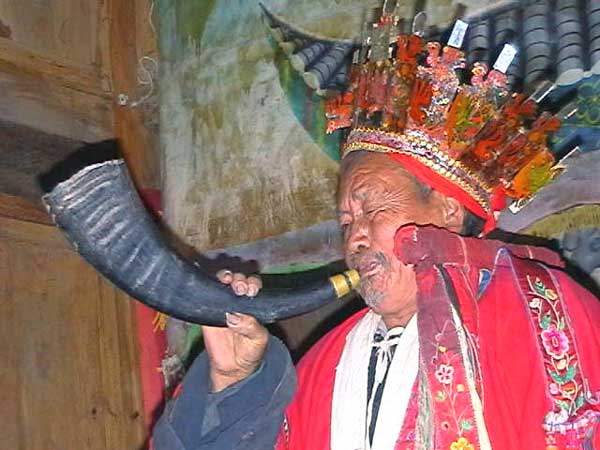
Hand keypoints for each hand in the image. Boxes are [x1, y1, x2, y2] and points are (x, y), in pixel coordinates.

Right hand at [202, 269, 267, 391]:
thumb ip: (250, 327)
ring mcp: (221, 304)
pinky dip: (206, 289)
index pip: (253, 284)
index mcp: (253, 303)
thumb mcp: (259, 339)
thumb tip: (234, 317)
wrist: (234, 369)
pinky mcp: (206, 313)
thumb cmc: (250, 351)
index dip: (252, 283)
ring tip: (227, 281)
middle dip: (239, 279)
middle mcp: (237, 300)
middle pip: (237, 279)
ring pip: (221, 282)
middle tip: (240, 287)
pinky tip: (210, 287)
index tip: (251, 290)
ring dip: (224, 277)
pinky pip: (205, 296)